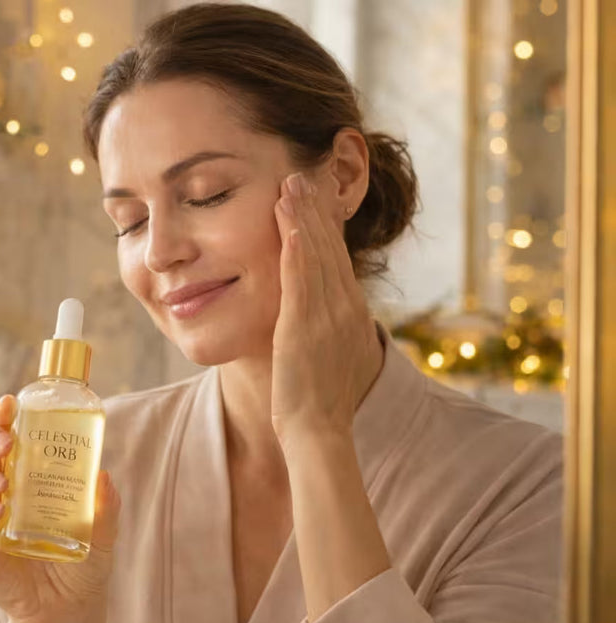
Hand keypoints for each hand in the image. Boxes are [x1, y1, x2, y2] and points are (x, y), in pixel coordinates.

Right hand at [0, 394, 121, 622]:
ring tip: (1, 482)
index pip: (4, 432)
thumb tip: (103, 475)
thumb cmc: (82, 564)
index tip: (10, 402)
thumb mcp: (102, 533)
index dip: (0, 414)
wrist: (67, 610)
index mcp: (24, 470)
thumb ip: (105, 506)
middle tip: (5, 441)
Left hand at [271, 172, 381, 441]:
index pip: (337, 259)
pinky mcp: (304, 326)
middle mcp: (343, 308)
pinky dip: (298, 248)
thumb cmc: (320, 403)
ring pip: (316, 256)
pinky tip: (291, 222)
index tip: (316, 197)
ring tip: (293, 183)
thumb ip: (329, 334)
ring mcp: (326, 316)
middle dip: (317, 210)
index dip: (326, 226)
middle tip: (305, 173)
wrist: (319, 432)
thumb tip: (328, 325)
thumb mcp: (330, 359)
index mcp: (348, 314)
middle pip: (330, 248)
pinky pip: (301, 280)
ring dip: (304, 217)